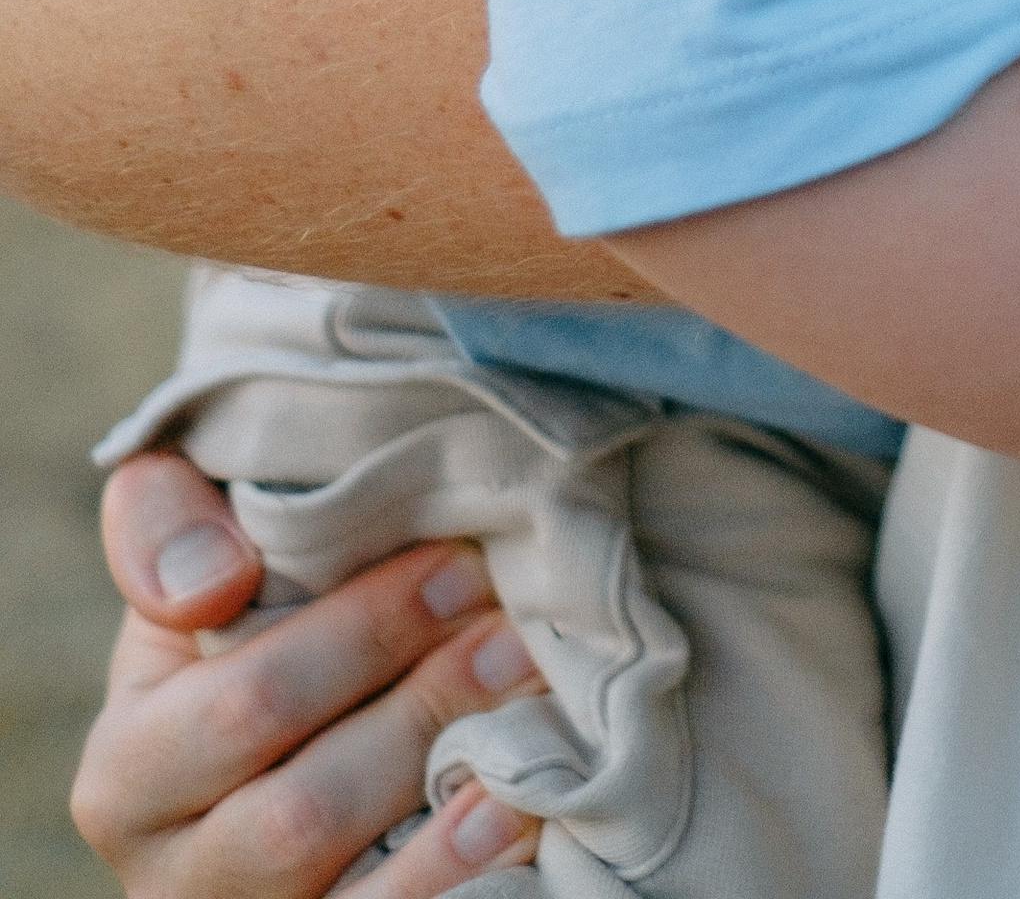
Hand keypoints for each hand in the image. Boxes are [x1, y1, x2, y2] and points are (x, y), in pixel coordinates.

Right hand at [72, 452, 541, 895]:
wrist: (272, 713)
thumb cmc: (240, 612)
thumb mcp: (186, 553)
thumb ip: (165, 521)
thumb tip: (214, 580)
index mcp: (127, 768)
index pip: (247, 703)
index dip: (361, 634)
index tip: (459, 564)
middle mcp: (174, 873)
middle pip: (302, 814)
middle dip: (421, 711)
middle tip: (517, 636)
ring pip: (348, 894)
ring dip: (451, 815)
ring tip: (530, 724)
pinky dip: (453, 882)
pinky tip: (517, 822)